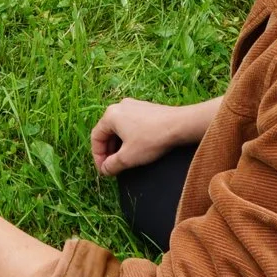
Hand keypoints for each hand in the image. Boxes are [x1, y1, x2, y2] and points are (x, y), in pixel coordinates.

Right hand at [90, 97, 209, 175]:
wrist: (180, 125)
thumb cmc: (151, 139)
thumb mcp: (128, 157)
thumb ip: (112, 165)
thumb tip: (105, 170)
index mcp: (110, 115)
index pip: (96, 137)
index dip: (98, 156)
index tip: (104, 170)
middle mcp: (119, 106)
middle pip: (107, 132)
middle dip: (109, 151)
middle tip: (114, 166)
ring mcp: (134, 105)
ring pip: (120, 128)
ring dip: (119, 145)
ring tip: (125, 159)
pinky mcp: (146, 109)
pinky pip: (131, 124)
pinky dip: (130, 137)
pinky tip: (138, 148)